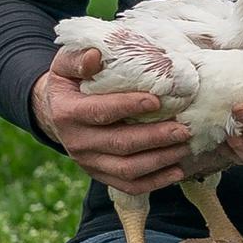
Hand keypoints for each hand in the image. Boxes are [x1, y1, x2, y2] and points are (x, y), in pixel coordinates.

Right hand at [34, 43, 191, 196]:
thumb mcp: (66, 63)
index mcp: (67, 112)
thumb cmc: (72, 80)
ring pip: (126, 169)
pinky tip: (177, 171)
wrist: (57, 109)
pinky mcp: (100, 174)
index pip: (99, 111)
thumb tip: (95, 56)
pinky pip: (128, 185)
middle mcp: (75, 141)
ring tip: (185, 147)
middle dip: (154, 138)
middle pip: (119, 144)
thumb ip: (79, 58)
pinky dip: (155, 182)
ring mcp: (88, 161)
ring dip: (159, 160)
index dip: (127, 107)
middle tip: (184, 129)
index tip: (157, 100)